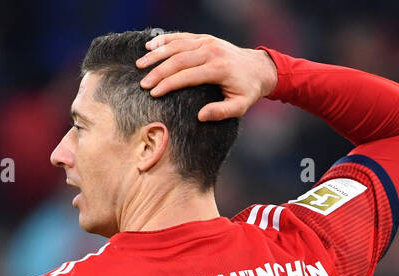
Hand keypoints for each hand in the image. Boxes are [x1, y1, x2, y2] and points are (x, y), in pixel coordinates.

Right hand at [136, 33, 277, 120]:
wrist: (258, 68)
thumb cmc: (247, 90)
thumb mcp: (240, 106)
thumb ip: (221, 112)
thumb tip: (201, 116)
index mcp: (218, 69)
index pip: (187, 76)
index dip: (168, 85)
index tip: (153, 94)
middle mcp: (211, 51)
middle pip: (178, 60)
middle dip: (158, 72)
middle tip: (142, 83)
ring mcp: (207, 42)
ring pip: (177, 45)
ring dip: (157, 54)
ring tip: (140, 64)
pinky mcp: (204, 38)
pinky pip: (182, 37)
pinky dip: (165, 40)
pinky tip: (150, 45)